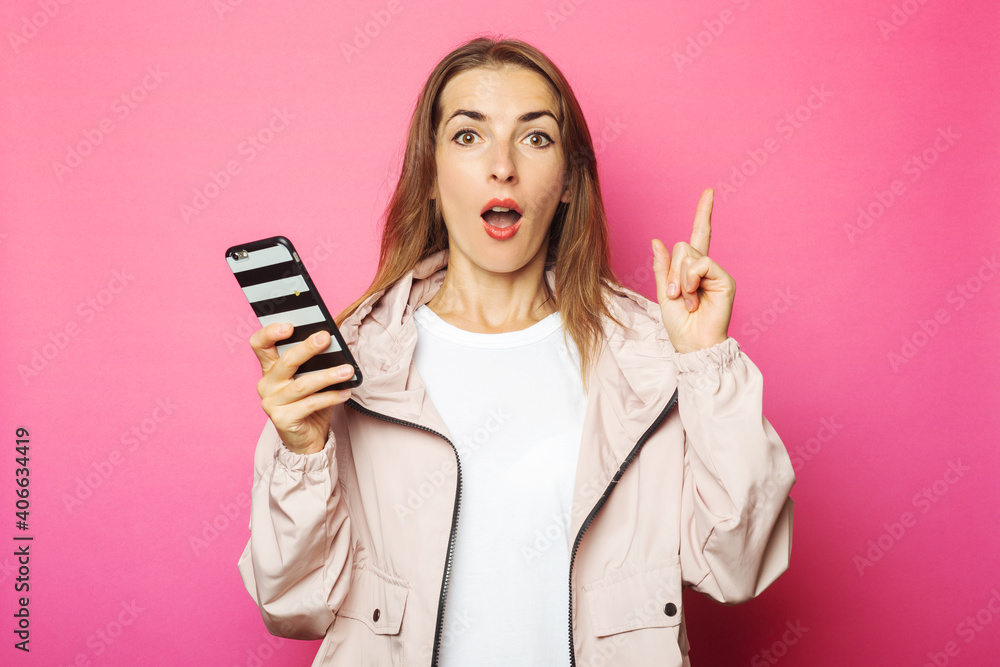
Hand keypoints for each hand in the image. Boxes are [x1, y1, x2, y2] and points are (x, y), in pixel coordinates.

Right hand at [250, 323, 353, 453]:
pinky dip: (330, 397)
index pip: (260, 344)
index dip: (270, 333)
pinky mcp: (281, 419)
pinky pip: (310, 404)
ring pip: (301, 384)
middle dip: (307, 348)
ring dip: (327, 375)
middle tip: (326, 338)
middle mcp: (266, 384)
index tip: (289, 325)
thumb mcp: (310, 378)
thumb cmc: (310, 403)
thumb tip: (332, 340)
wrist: (306, 438)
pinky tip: (345, 392)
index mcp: (270, 368)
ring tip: (347, 370)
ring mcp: (271, 402)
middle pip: (285, 361)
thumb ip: (315, 361)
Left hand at [652, 189, 735, 353]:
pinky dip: (690, 280)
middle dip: (672, 271)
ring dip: (679, 279)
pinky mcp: (725, 280)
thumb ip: (662, 268)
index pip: (700, 235)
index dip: (703, 213)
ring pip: (689, 254)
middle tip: (675, 295)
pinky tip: (693, 298)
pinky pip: (701, 264)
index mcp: (693, 270)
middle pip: (684, 246)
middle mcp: (708, 268)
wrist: (692, 345)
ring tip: (686, 300)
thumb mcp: (663, 293)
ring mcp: (717, 273)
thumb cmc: (680, 325)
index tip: (709, 191)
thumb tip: (656, 240)